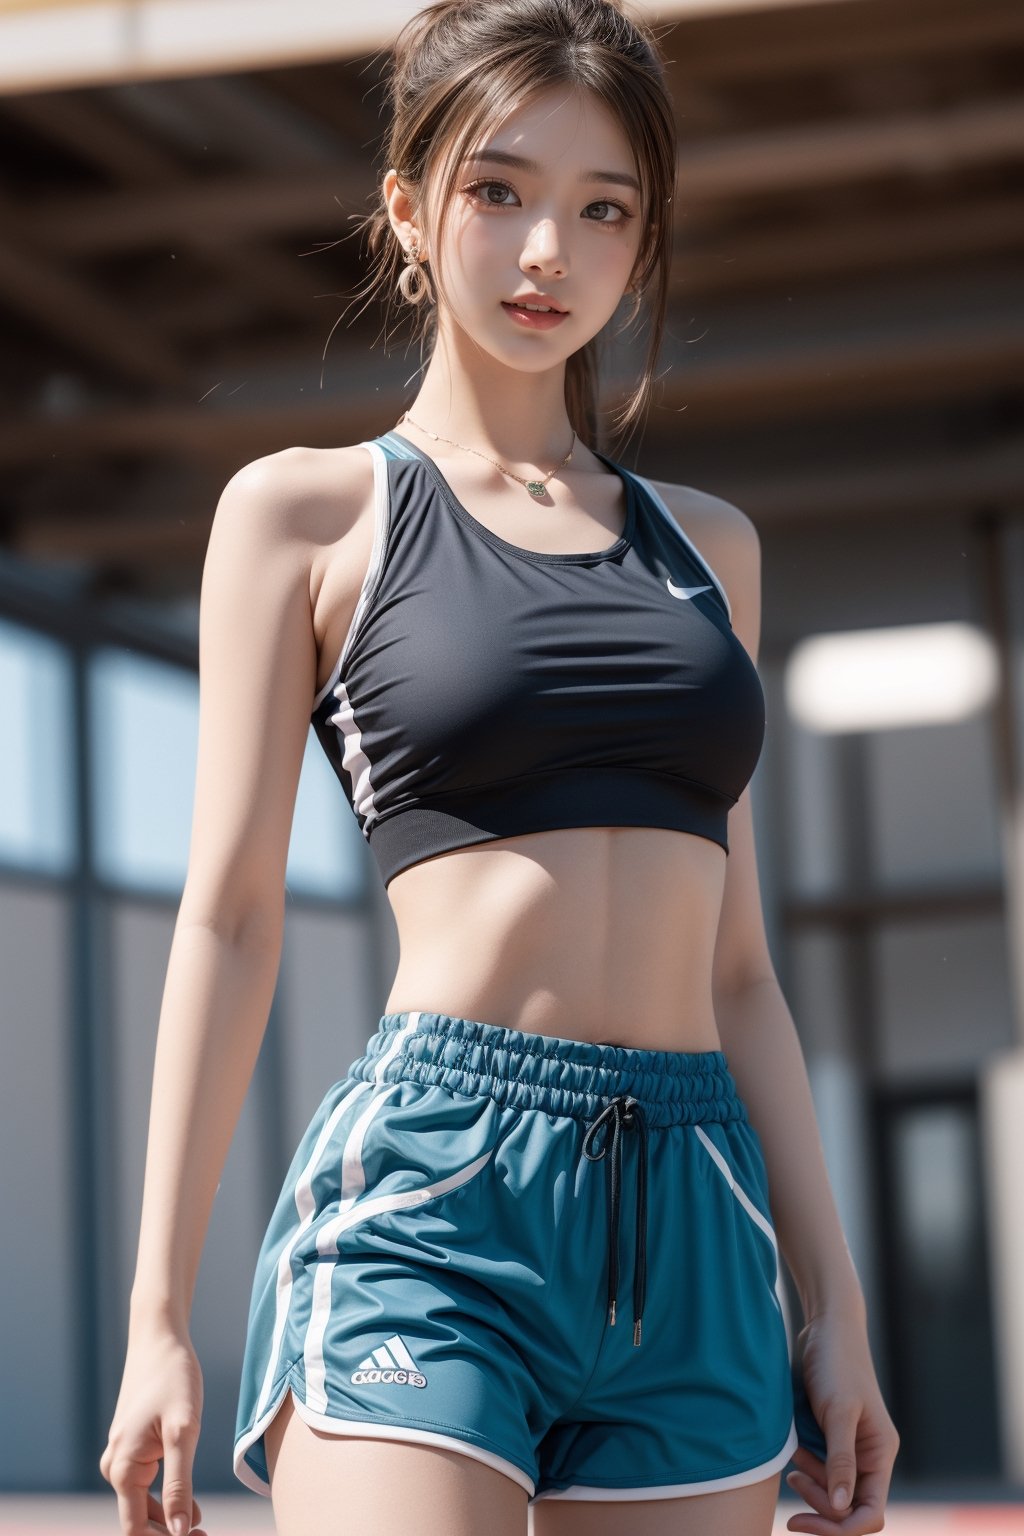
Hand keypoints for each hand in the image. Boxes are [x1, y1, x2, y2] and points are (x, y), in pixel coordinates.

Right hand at [99, 1325, 207, 1535]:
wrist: (160, 1338)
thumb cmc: (173, 1378)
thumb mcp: (183, 1430)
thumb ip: (179, 1484)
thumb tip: (176, 1533)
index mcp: (121, 1469)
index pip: (135, 1530)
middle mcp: (115, 1467)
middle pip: (139, 1521)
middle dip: (169, 1534)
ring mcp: (123, 1456)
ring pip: (143, 1505)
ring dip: (169, 1521)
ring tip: (204, 1527)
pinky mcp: (135, 1447)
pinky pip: (146, 1486)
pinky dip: (168, 1501)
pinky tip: (192, 1507)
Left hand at [784, 1311, 899, 1534]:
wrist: (824, 1327)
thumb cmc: (835, 1363)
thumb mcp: (838, 1410)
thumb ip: (841, 1459)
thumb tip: (843, 1510)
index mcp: (880, 1454)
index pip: (869, 1514)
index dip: (839, 1527)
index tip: (802, 1521)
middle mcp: (869, 1457)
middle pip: (849, 1510)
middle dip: (820, 1506)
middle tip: (791, 1479)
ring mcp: (850, 1450)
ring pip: (833, 1494)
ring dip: (811, 1488)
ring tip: (792, 1459)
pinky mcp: (830, 1439)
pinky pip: (821, 1472)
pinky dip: (806, 1471)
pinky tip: (793, 1454)